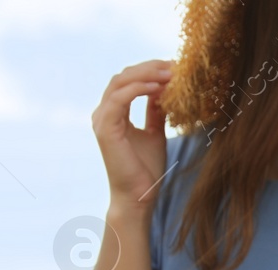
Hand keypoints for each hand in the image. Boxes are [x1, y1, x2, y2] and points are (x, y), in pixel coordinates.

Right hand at [93, 59, 170, 214]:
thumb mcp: (155, 133)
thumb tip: (164, 91)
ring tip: (171, 74)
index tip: (176, 68)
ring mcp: (102, 119)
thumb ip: (155, 112)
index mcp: (114, 112)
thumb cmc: (146, 169)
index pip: (129, 80)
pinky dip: (138, 89)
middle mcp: (104, 112)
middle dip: (150, 68)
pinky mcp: (105, 128)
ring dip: (146, 74)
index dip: (150, 70)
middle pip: (124, 76)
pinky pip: (119, 99)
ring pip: (120, 82)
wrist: (139, 195)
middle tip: (176, 66)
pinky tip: (158, 87)